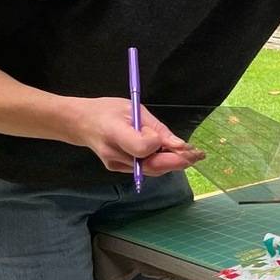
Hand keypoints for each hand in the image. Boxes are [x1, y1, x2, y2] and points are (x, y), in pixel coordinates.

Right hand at [67, 97, 204, 177]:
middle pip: (151, 166)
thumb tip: (180, 144)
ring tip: (189, 154)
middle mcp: (114, 154)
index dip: (159, 144)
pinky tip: (170, 155)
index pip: (141, 148)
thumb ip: (156, 127)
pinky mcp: (118, 170)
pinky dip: (160, 163)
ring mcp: (115, 165)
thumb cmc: (107, 110)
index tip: (168, 138)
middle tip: (198, 154)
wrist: (81, 123)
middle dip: (177, 161)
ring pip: (151, 170)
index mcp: (114, 133)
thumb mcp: (132, 109)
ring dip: (172, 163)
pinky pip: (145, 169)